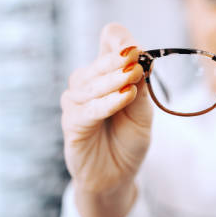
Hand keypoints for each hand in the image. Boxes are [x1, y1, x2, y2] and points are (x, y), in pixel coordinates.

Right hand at [60, 23, 152, 196]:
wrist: (117, 174)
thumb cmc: (129, 139)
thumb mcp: (142, 111)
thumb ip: (140, 86)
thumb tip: (141, 58)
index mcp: (106, 73)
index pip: (108, 42)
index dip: (120, 41)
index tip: (136, 47)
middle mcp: (87, 84)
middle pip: (98, 63)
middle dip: (118, 59)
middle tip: (137, 56)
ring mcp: (76, 103)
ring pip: (92, 84)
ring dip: (114, 79)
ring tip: (134, 75)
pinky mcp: (72, 123)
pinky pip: (89, 109)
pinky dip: (108, 101)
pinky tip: (125, 95)